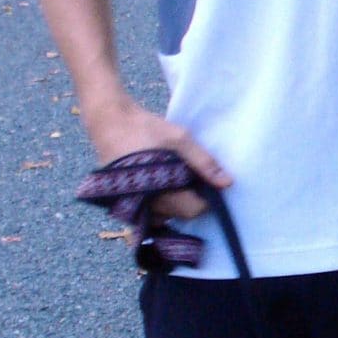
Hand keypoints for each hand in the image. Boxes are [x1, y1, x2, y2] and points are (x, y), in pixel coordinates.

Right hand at [84, 98, 230, 219]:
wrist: (109, 122)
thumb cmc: (146, 128)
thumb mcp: (180, 139)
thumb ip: (203, 163)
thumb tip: (227, 183)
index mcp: (161, 190)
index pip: (194, 210)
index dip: (206, 198)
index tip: (205, 182)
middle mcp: (145, 204)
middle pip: (180, 215)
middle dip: (190, 200)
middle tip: (189, 177)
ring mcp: (131, 205)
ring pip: (164, 216)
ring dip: (174, 203)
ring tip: (173, 179)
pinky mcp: (123, 203)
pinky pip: (148, 212)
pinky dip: (158, 203)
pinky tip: (161, 185)